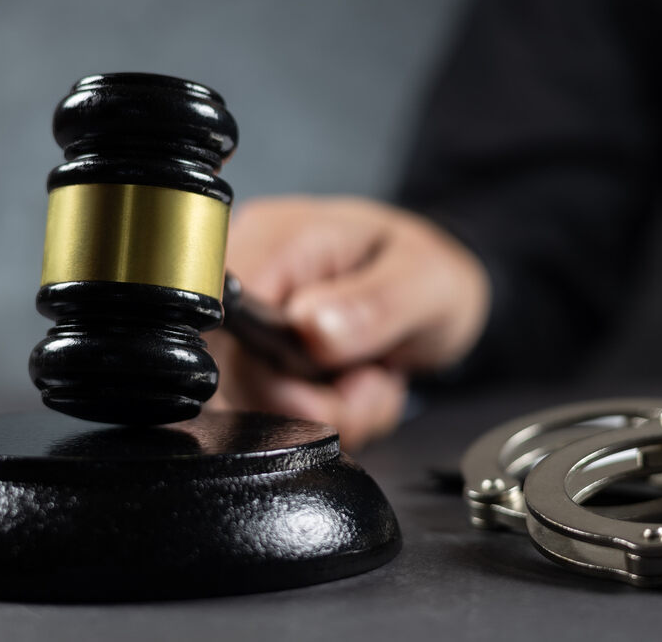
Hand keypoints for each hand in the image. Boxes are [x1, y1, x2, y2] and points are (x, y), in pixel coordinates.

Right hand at [207, 195, 489, 448]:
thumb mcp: (425, 280)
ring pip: (254, 407)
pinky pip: (274, 417)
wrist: (435, 293)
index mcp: (279, 240)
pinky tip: (356, 391)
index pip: (226, 313)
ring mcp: (252, 326)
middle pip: (233, 373)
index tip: (324, 382)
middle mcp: (252, 278)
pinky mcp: (262, 364)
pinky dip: (325, 421)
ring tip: (371, 381)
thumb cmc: (425, 271)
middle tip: (369, 384)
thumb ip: (373, 304)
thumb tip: (310, 330)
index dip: (266, 368)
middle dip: (312, 404)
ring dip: (326, 416)